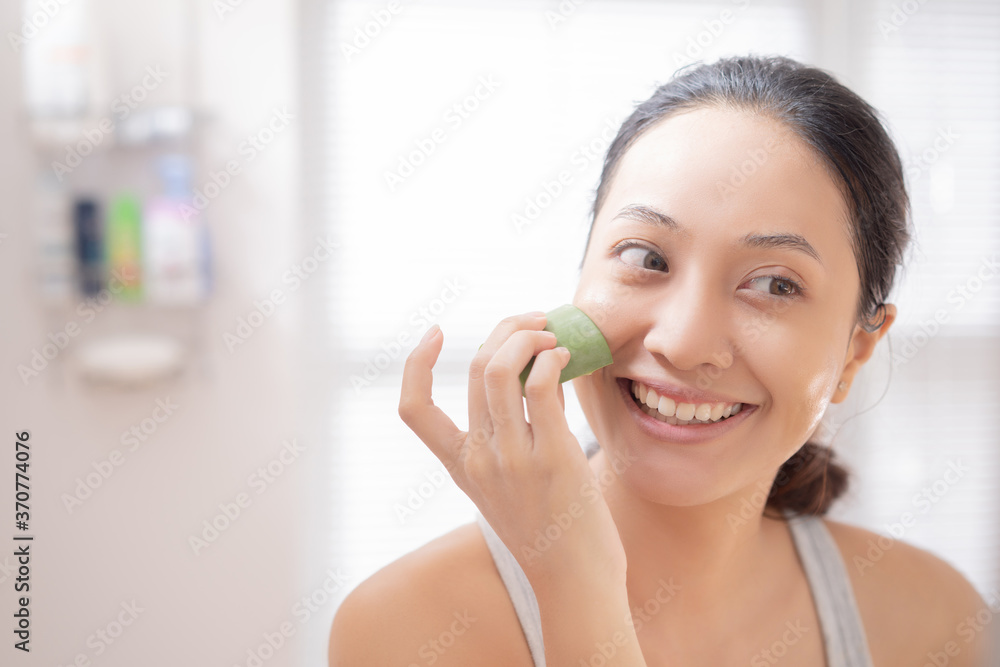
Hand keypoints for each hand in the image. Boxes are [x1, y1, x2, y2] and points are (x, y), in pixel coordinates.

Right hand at [398, 312, 626, 583]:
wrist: (575, 584)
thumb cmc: (551, 534)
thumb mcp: (510, 486)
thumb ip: (512, 437)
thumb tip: (537, 377)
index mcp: (461, 466)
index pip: (413, 409)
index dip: (416, 364)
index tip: (434, 332)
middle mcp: (478, 458)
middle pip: (476, 368)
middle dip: (505, 329)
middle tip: (534, 321)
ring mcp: (512, 458)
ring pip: (502, 368)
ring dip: (529, 335)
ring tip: (553, 334)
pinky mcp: (552, 457)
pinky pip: (542, 386)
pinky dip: (552, 358)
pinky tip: (566, 358)